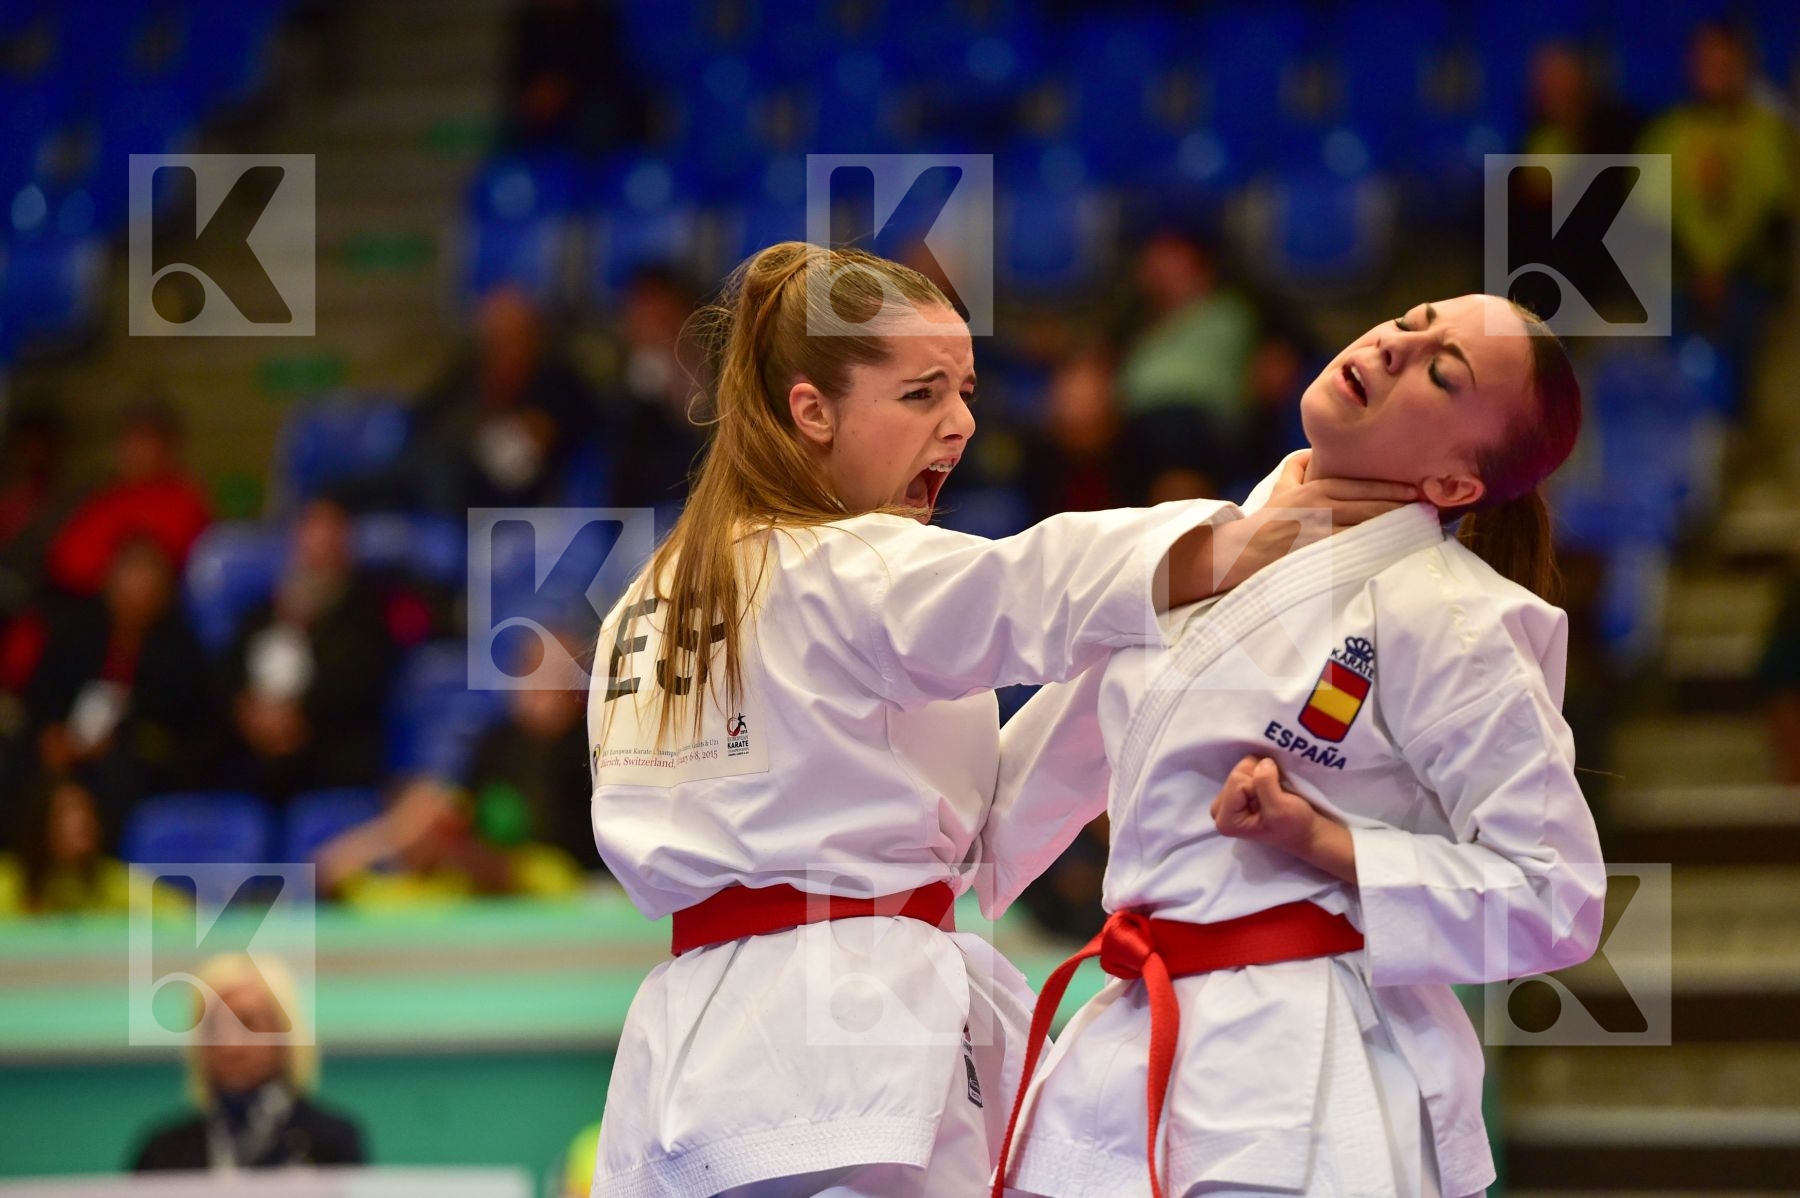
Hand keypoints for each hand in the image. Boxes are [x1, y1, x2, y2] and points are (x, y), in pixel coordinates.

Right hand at [1207, 454, 1417, 594]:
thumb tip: (1314, 451)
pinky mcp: (1320, 551)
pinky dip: (1377, 546)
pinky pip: (1355, 548)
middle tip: (1428, 506)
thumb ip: (1297, 466)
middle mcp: (1320, 507)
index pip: (1360, 487)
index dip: (1390, 489)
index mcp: (1315, 490)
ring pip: (1367, 526)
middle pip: (1370, 505)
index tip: (1414, 490)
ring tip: (1420, 524)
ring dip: (1395, 526)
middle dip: (1401, 506)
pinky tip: (1395, 546)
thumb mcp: (1280, 487)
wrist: (1242, 551)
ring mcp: (1321, 530)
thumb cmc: (1266, 520)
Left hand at [1211, 756, 1357, 882]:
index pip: (1237, 781)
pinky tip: (1270, 788)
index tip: (1274, 801)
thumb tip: (1262, 762)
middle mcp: (1220, 812)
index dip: (1260, 784)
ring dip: (1261, 776)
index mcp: (1226, 821)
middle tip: (1274, 795)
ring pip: (1241, 771)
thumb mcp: (1280, 807)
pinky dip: (1261, 775)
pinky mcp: (1237, 796)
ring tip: (1273, 792)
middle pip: (1236, 775)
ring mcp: (1228, 803)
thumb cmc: (1295, 825)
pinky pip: (1245, 772)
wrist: (1307, 831)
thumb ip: (1265, 783)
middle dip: (1258, 778)